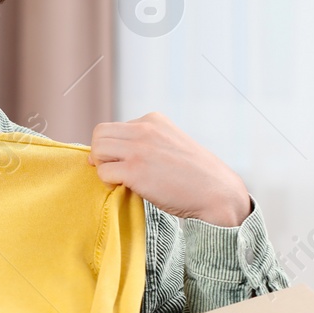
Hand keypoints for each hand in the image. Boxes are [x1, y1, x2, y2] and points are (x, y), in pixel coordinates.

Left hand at [88, 112, 251, 227]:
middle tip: (112, 170)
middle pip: (99, 134)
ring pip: (96, 149)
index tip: (124, 161)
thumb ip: (147, 141)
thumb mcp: (171, 143)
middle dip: (100, 154)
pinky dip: (107, 183)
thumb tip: (115, 153)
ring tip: (117, 179)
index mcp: (153, 120)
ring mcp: (139, 148)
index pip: (115, 127)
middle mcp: (144, 129)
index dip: (114, 147)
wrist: (216, 192)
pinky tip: (124, 188)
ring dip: (101, 166)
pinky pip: (102, 172)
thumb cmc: (194, 175)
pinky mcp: (134, 170)